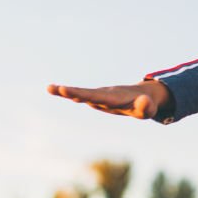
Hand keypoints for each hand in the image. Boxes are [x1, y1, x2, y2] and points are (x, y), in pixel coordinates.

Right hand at [46, 80, 170, 119]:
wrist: (144, 96)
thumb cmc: (146, 105)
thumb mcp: (148, 109)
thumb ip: (145, 106)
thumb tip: (144, 102)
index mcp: (114, 98)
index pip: (96, 97)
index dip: (83, 95)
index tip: (67, 90)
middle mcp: (104, 95)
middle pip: (86, 93)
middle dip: (71, 92)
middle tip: (52, 88)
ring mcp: (100, 96)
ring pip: (82, 93)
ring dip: (67, 91)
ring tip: (50, 87)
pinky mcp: (98, 99)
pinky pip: (83, 96)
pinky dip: (71, 94)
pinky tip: (59, 91)